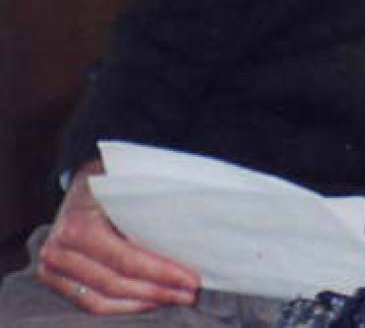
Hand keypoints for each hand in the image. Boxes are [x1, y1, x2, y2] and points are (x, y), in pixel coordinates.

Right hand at [33, 161, 200, 314]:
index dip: (160, 273)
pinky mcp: (55, 279)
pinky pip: (91, 302)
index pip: (125, 260)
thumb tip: (190, 233)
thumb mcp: (129, 184)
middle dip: (158, 291)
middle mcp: (59, 251)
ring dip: (142, 302)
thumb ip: (151, 209)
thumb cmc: (110, 181)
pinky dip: (123, 305)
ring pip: (102, 300)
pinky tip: (149, 299)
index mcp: (78, 226)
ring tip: (174, 297)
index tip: (191, 279)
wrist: (82, 183)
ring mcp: (53, 268)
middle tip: (190, 292)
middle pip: (115, 284)